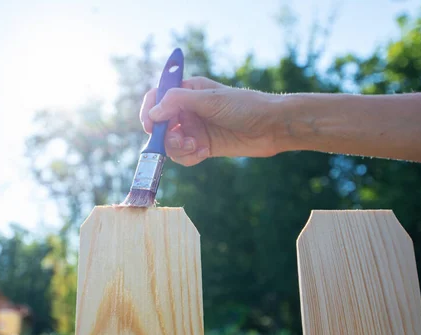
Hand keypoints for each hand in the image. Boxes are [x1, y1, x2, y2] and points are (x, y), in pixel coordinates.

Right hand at [140, 77, 283, 165]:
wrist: (271, 127)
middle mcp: (188, 110)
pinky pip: (184, 155)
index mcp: (188, 91)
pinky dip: (190, 157)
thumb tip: (153, 113)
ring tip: (197, 147)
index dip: (149, 111)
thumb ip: (179, 102)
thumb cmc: (244, 106)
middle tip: (180, 141)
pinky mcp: (203, 146)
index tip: (151, 126)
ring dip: (178, 148)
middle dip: (165, 136)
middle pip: (160, 125)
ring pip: (170, 143)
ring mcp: (195, 129)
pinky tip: (205, 153)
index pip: (157, 97)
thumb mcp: (210, 100)